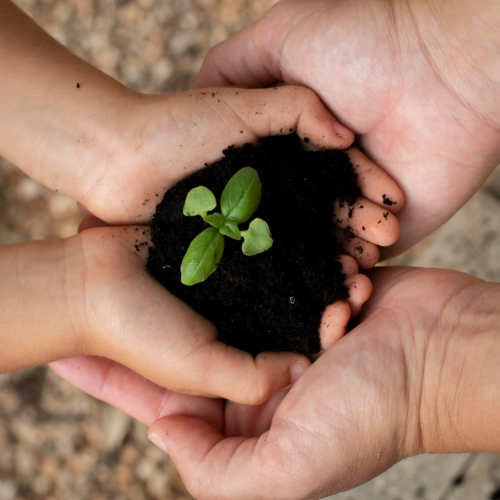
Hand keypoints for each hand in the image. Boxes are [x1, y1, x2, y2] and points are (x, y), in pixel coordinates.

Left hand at [0, 0, 401, 265]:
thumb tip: (347, 137)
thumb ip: (298, 107)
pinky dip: (298, 281)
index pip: (336, 178)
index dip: (366, 190)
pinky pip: (272, 272)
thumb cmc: (177, 126)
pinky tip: (325, 293)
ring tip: (364, 275)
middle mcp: (272, 202)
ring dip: (336, 261)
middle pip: (326, 218)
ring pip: (305, 250)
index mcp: (281, 166)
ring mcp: (252, 232)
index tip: (394, 204)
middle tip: (386, 244)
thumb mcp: (242, 104)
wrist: (119, 160)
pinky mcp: (230, 257)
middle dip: (359, 231)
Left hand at [51, 266, 499, 497]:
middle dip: (133, 327)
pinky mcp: (298, 289)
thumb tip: (163, 428)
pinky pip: (253, 276)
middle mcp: (257, 373)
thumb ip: (220, 470)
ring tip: (122, 261)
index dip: (113, 380)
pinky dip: (224, 263)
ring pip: (212, 306)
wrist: (443, 352)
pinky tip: (181, 240)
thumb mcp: (294, 467)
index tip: (66, 354)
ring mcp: (278, 328)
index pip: (164, 399)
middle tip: (88, 292)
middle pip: (179, 349)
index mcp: (248, 418)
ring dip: (171, 287)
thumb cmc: (375, 411)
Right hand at [193, 0, 499, 256]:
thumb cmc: (363, 43)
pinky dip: (344, 271)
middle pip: (274, 220)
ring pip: (311, 245)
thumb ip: (231, 68)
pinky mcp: (379, 225)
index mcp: (283, 142)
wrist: (445, 70)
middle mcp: (310, 177)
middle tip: (245, 272)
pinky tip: (335, 281)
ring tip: (295, 282)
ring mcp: (345, 204)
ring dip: (305, 264)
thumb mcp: (282, 36)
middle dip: (263, 243)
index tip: (209, 230)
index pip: (244, 182)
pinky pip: (354, 257)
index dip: (226, 205)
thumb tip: (192, 99)